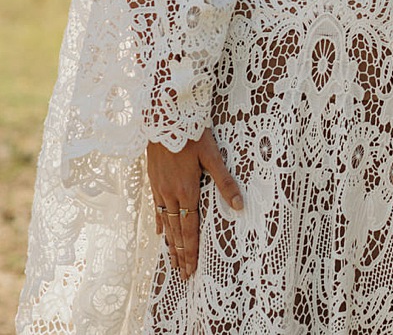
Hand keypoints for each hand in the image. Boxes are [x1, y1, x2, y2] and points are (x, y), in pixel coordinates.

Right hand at [147, 128, 242, 278]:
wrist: (165, 118)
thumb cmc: (192, 135)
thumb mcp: (213, 156)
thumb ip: (225, 182)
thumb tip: (239, 205)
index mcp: (187, 191)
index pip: (189, 229)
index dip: (190, 251)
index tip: (190, 269)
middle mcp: (171, 194)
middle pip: (177, 231)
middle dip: (180, 254)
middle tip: (182, 274)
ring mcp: (160, 188)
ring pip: (166, 223)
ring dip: (170, 243)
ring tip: (172, 260)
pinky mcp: (154, 180)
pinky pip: (157, 208)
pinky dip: (160, 223)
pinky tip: (161, 233)